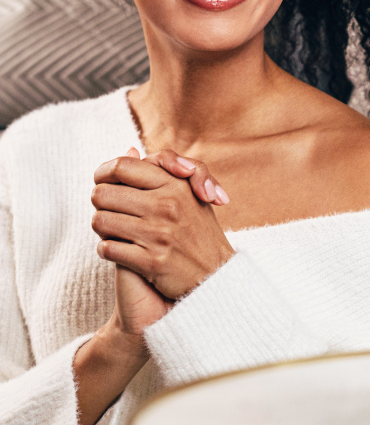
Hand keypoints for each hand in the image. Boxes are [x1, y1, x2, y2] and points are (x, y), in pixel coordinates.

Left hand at [92, 150, 235, 299]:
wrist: (216, 274)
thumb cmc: (199, 229)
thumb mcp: (190, 191)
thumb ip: (163, 168)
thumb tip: (130, 150)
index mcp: (175, 184)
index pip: (121, 166)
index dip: (103, 173)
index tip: (103, 182)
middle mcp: (167, 205)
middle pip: (102, 193)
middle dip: (101, 202)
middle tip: (111, 210)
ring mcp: (159, 233)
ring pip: (99, 221)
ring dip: (102, 227)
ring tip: (115, 229)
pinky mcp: (151, 261)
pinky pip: (106, 248)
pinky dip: (107, 249)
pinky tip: (120, 249)